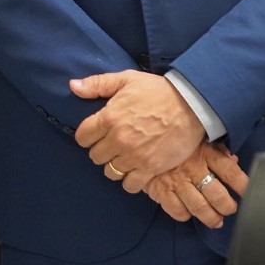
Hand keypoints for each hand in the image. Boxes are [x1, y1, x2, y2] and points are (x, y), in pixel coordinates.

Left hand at [71, 70, 204, 191]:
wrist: (191, 104)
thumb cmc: (157, 91)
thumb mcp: (126, 79)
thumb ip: (97, 84)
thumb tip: (73, 86)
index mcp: (109, 117)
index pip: (82, 137)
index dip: (87, 136)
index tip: (97, 134)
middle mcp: (118, 139)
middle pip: (95, 156)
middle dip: (102, 150)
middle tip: (113, 144)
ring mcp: (134, 156)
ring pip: (110, 172)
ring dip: (115, 166)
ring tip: (124, 157)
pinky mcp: (151, 168)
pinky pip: (130, 185)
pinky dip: (131, 180)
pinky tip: (136, 169)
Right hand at [143, 141, 248, 228]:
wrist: (139, 136)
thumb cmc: (171, 137)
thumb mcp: (197, 136)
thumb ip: (216, 149)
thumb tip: (234, 159)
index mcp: (204, 152)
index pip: (230, 172)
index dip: (243, 185)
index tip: (249, 193)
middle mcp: (192, 168)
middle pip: (217, 195)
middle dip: (227, 207)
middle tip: (230, 209)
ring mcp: (176, 181)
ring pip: (199, 207)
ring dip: (211, 218)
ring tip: (216, 220)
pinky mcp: (160, 190)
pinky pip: (177, 210)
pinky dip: (185, 215)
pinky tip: (189, 213)